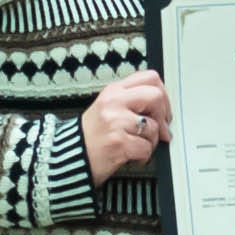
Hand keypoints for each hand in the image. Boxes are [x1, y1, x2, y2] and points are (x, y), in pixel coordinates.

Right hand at [81, 70, 172, 184]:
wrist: (71, 156)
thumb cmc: (92, 135)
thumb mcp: (109, 108)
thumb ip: (132, 100)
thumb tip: (163, 107)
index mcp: (113, 91)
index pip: (150, 78)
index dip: (163, 94)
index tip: (162, 109)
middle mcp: (114, 102)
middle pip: (156, 97)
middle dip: (163, 116)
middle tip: (161, 129)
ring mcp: (115, 122)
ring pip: (154, 127)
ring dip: (152, 141)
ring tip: (138, 144)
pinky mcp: (118, 143)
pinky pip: (146, 148)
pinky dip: (144, 156)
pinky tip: (133, 155)